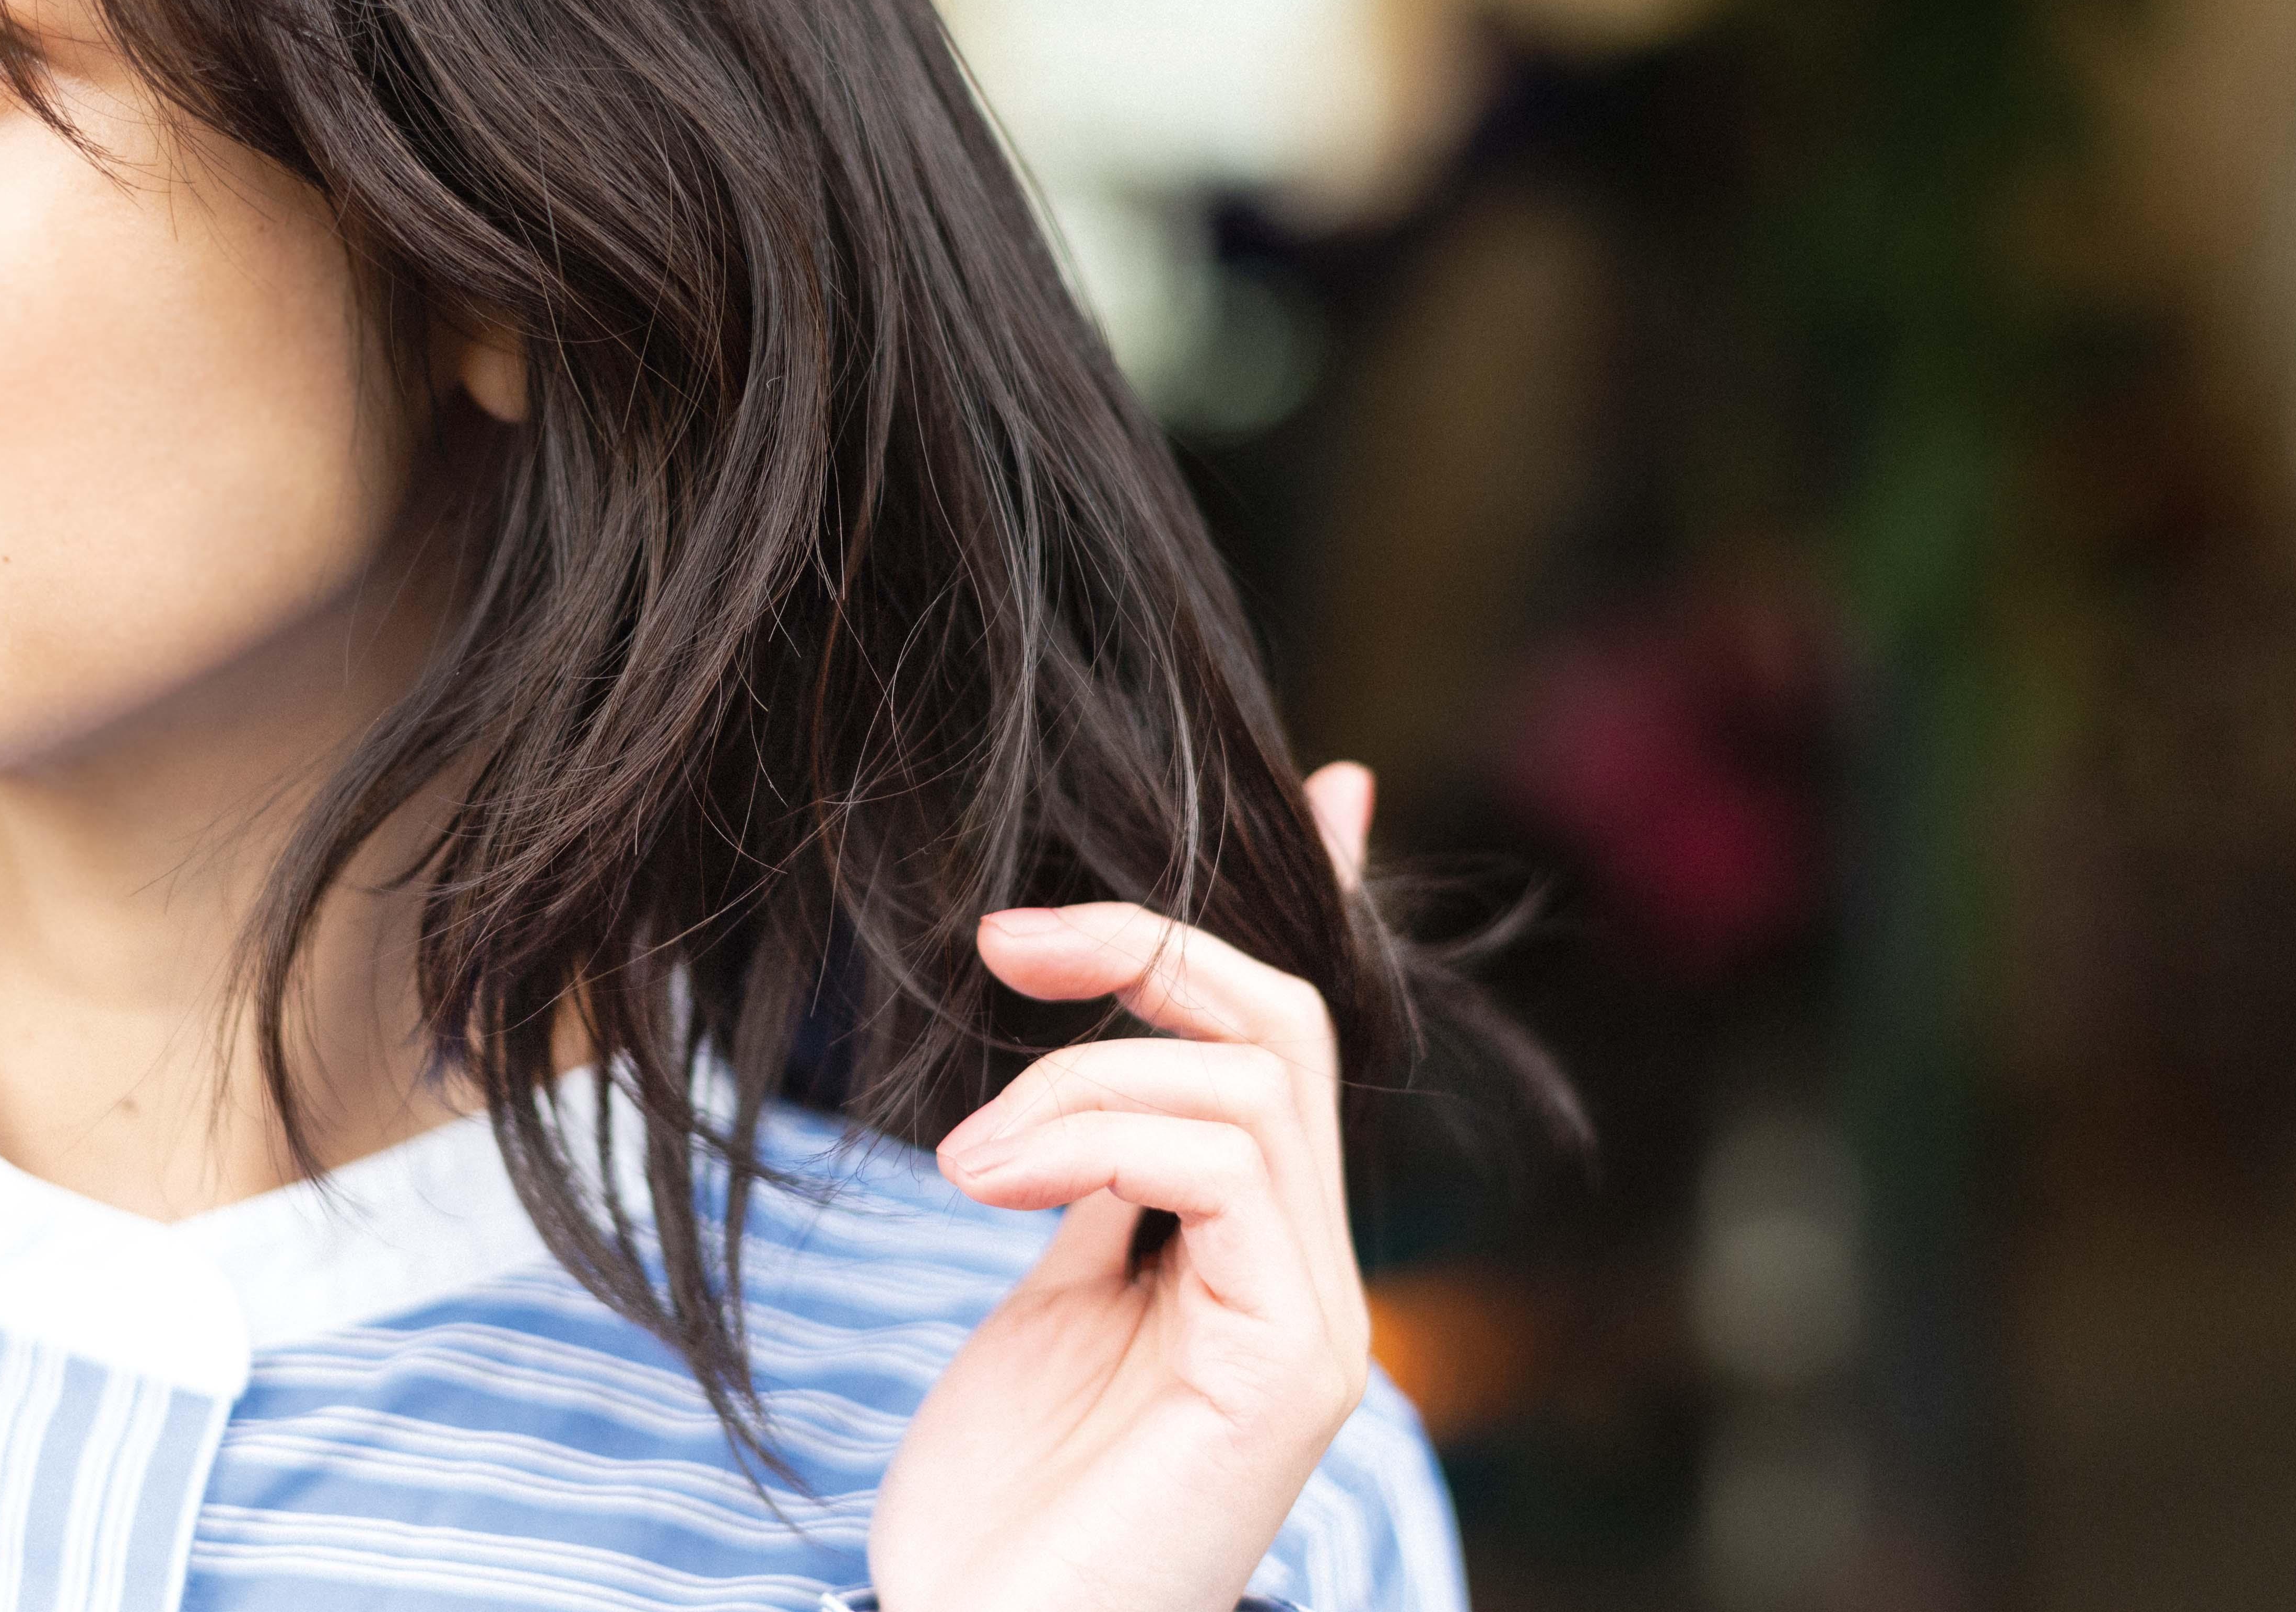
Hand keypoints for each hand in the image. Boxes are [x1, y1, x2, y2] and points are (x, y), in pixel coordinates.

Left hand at [866, 764, 1378, 1611]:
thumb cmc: (998, 1508)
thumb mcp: (1048, 1299)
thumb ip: (1095, 1183)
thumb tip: (1104, 1069)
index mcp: (1254, 1252)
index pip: (1301, 1046)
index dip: (1325, 906)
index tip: (1332, 786)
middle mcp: (1310, 1277)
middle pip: (1281, 1027)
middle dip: (1148, 949)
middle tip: (1002, 942)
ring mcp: (1315, 1322)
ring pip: (1246, 1080)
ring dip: (1077, 1079)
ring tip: (963, 1160)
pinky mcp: (1291, 1364)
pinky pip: (1226, 1166)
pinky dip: (1097, 1135)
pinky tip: (992, 1184)